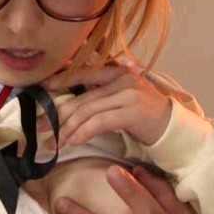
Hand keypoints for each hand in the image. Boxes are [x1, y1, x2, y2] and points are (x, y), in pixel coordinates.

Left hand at [41, 65, 170, 147]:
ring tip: (54, 141)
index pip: (83, 73)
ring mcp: (128, 93)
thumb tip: (71, 104)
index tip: (42, 89)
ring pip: (87, 111)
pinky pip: (100, 122)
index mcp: (117, 71)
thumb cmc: (144, 115)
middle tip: (40, 126)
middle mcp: (121, 78)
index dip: (61, 80)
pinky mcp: (132, 111)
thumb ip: (101, 94)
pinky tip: (73, 142)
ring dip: (67, 128)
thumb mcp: (122, 97)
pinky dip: (84, 132)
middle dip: (58, 114)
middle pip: (81, 97)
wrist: (173, 126)